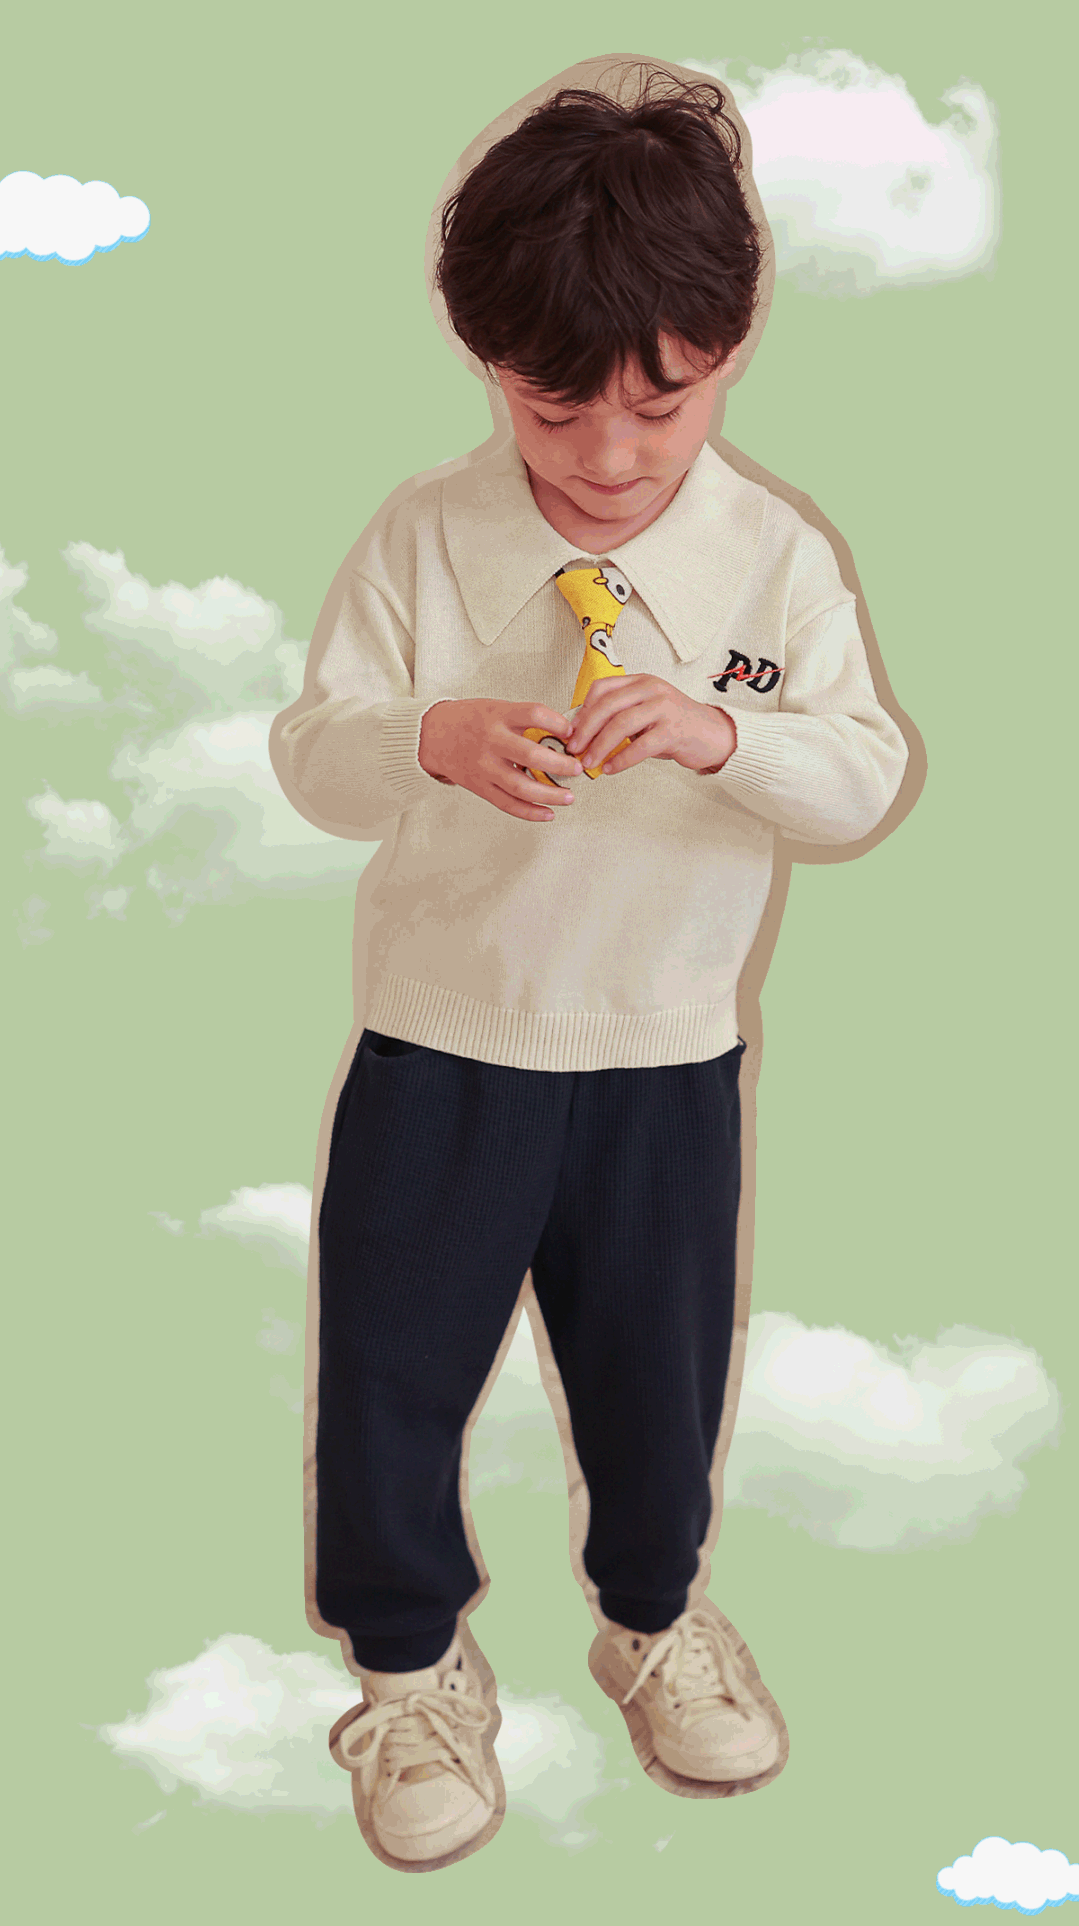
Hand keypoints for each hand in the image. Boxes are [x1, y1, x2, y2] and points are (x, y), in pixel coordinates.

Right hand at [418, 698, 583, 821]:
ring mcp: (484, 766)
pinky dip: (530, 812)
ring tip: (569, 796)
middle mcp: (491, 741)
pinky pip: (507, 803)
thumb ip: (525, 719)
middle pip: (530, 755)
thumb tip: (564, 732)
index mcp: (497, 716)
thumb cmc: (470, 720)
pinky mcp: (480, 786)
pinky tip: (548, 813)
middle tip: (577, 768)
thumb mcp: (496, 708)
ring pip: (521, 786)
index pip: (533, 714)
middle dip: (560, 764)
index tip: (571, 732)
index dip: (557, 723)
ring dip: (549, 794)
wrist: (432, 735)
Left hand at [565, 675, 736, 775]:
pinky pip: (640, 746)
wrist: (715, 735)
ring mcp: (664, 708)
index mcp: (641, 682)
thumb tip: (584, 734)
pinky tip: (611, 769)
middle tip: (573, 749)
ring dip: (600, 746)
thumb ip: (621, 717)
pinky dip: (621, 759)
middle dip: (585, 730)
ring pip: (621, 724)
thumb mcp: (646, 713)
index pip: (602, 688)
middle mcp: (652, 689)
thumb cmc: (676, 727)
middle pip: (607, 705)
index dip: (583, 710)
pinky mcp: (674, 730)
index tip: (571, 730)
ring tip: (589, 763)